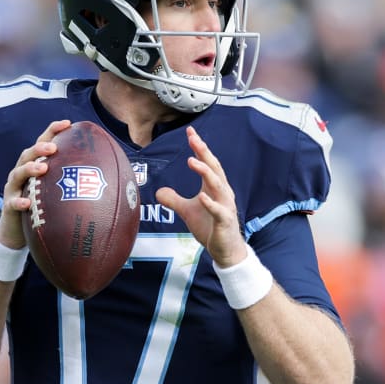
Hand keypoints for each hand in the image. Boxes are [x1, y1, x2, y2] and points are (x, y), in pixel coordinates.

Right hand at [0, 119, 71, 248]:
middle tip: (53, 148)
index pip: (42, 143)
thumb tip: (107, 181)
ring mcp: (13, 188)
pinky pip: (12, 202)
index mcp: (35, 165)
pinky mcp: (9, 206)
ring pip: (18, 174)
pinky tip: (27, 203)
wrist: (17, 230)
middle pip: (28, 154)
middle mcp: (22, 173)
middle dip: (40, 148)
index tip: (68, 124)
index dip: (53, 131)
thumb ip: (73, 183)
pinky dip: (19, 201)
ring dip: (30, 169)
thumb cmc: (42, 207)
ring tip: (43, 168)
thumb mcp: (56, 192)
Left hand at [155, 126, 248, 266]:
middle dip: (203, 152)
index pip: (207, 163)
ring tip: (193, 161)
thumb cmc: (210, 227)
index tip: (190, 132)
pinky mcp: (225, 222)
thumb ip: (174, 200)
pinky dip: (210, 204)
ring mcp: (225, 207)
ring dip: (206, 173)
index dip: (199, 148)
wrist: (226, 250)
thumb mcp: (187, 211)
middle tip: (193, 138)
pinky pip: (218, 211)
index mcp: (214, 188)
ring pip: (217, 186)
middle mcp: (222, 193)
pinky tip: (201, 197)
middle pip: (214, 168)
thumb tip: (158, 192)